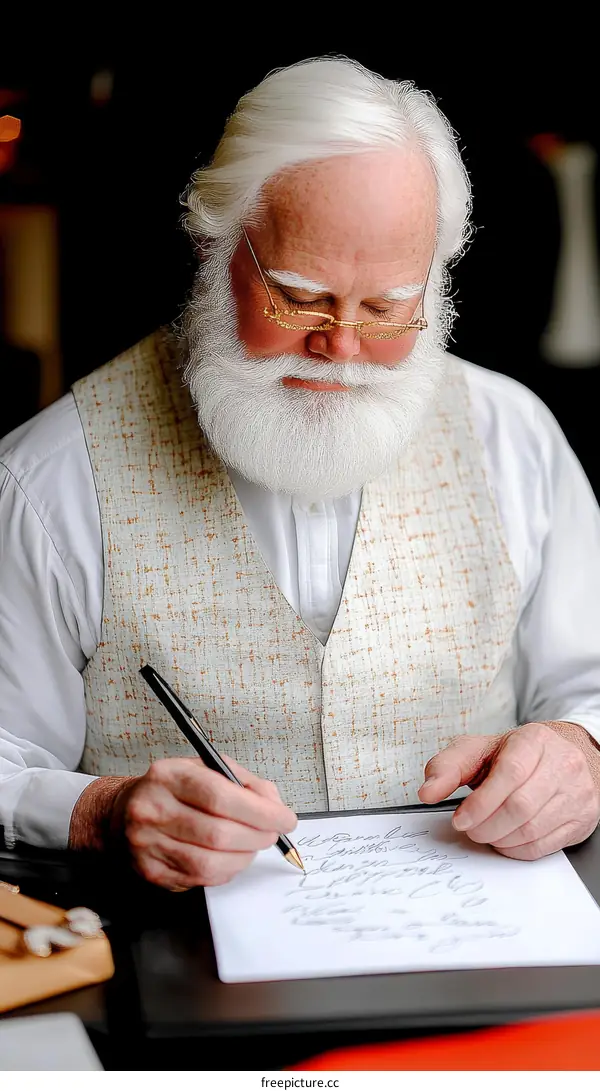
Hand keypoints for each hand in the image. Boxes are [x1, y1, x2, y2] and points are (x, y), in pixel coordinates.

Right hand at [71, 756, 296, 889]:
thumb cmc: (174, 789)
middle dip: (257, 837)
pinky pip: (199, 879)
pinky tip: (230, 858)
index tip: (285, 818)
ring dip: (244, 858)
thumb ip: (243, 782)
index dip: (260, 811)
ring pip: (210, 863)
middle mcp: (152, 809)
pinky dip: (225, 871)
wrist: (122, 813)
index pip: (220, 796)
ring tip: (253, 846)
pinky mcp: (150, 872)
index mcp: (168, 776)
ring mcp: (147, 844)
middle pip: (218, 834)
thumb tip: (275, 806)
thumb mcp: (205, 769)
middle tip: (272, 834)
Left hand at [418, 723, 599, 859]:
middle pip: (521, 806)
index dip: (481, 802)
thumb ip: (448, 766)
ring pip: (532, 830)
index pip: (511, 773)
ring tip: (485, 831)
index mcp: (534, 740)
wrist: (560, 757)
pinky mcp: (582, 819)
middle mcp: (562, 763)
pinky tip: (505, 839)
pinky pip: (544, 846)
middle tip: (470, 829)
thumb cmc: (514, 755)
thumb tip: (428, 792)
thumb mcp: (479, 750)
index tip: (460, 819)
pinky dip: (516, 850)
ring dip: (499, 839)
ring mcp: (577, 793)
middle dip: (486, 825)